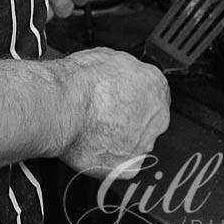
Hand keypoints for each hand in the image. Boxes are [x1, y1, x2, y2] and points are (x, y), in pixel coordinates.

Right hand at [55, 47, 170, 178]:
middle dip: (132, 119)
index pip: (157, 93)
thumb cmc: (82, 82)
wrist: (66, 107)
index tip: (125, 99)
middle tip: (108, 114)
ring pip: (136, 144)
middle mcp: (156, 117)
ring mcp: (143, 144)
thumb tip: (122, 76)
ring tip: (96, 129)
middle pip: (150, 121)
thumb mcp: (109, 56)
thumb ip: (126, 71)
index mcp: (156, 86)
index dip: (137, 96)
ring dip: (121, 140)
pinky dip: (109, 159)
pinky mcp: (128, 167)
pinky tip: (94, 145)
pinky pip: (122, 165)